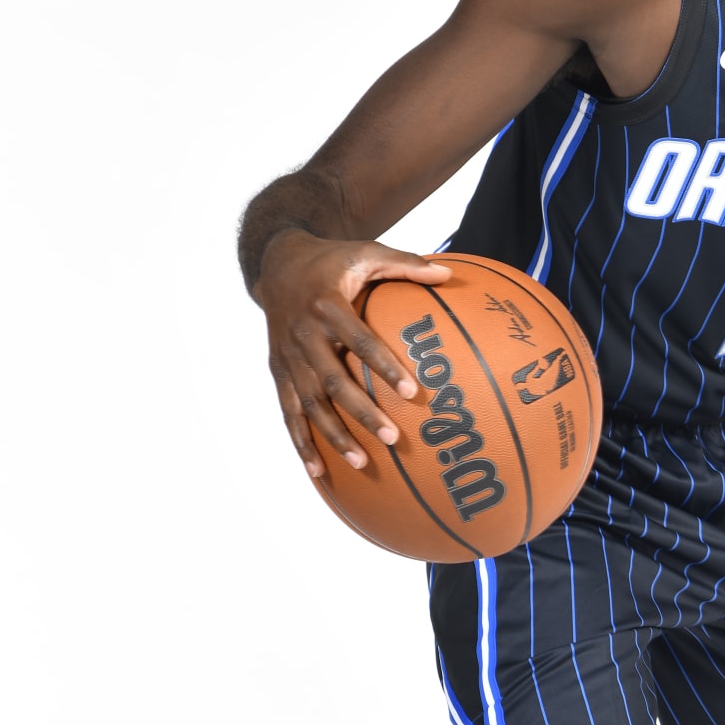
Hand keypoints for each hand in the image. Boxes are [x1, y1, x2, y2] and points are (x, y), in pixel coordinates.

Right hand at [255, 228, 450, 477]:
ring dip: (333, 436)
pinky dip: (301, 443)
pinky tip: (318, 472)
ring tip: (361, 462)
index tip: (413, 392)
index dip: (384, 366)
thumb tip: (448, 274)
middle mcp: (303, 334)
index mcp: (326, 304)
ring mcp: (287, 357)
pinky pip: (288, 412)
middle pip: (333, 381)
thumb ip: (405, 263)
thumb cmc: (332, 261)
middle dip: (362, 413)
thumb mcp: (365, 252)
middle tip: (393, 439)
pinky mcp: (278, 371)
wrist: (276, 264)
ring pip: (310, 403)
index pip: (359, 340)